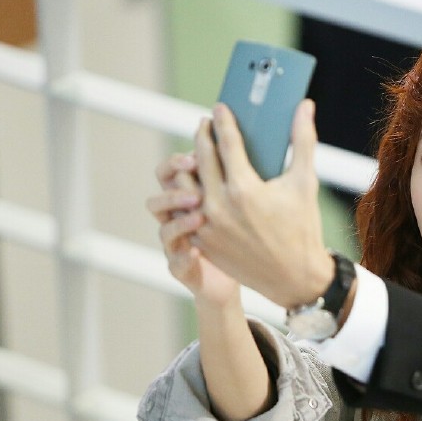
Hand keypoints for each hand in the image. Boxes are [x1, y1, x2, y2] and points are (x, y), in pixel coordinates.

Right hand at [148, 152, 240, 306]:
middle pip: (161, 195)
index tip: (198, 152)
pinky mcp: (182, 268)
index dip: (179, 161)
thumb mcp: (245, 201)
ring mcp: (178, 244)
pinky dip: (184, 256)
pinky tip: (197, 251)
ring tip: (199, 215)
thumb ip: (243, 178)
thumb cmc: (246, 231)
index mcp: (189, 197)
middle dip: (174, 184)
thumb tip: (261, 147)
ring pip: (164, 227)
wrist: (245, 273)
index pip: (172, 172)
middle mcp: (177, 219)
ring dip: (178, 219)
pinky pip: (176, 262)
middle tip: (193, 171)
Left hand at [189, 100, 333, 308]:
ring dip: (189, 164)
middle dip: (202, 135)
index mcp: (245, 188)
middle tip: (205, 124)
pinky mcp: (201, 240)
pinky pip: (184, 210)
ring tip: (197, 154)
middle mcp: (220, 205)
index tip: (220, 109)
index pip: (226, 142)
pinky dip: (188, 194)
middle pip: (201, 157)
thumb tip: (306, 106)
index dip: (222, 121)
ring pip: (185, 182)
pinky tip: (195, 183)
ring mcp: (207, 225)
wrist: (294, 278)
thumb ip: (303, 140)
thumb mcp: (305, 183)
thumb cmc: (303, 229)